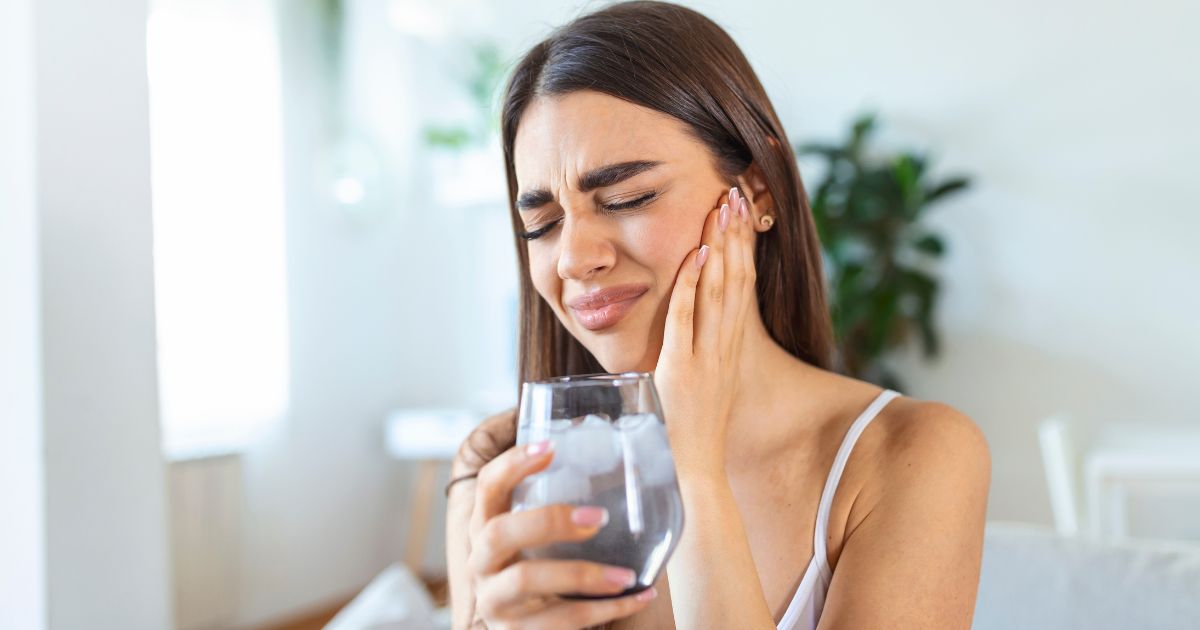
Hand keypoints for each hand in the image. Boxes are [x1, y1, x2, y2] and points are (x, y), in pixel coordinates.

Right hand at [466, 441, 657, 628]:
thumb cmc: (544, 578)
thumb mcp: (541, 544)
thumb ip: (562, 514)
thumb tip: (627, 468)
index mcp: (486, 531)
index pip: (487, 488)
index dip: (512, 465)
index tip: (551, 447)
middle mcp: (481, 565)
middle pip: (498, 533)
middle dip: (548, 520)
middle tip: (598, 517)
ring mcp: (495, 603)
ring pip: (525, 580)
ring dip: (582, 574)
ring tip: (627, 575)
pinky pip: (561, 621)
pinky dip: (606, 610)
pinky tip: (638, 597)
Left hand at [653, 187, 755, 472]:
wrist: (695, 474)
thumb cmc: (689, 433)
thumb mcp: (699, 384)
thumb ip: (691, 355)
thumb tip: (678, 330)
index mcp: (730, 349)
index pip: (741, 287)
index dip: (743, 248)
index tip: (743, 212)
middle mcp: (725, 348)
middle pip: (736, 280)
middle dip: (736, 235)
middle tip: (738, 193)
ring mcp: (706, 358)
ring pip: (718, 292)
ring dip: (719, 248)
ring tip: (723, 207)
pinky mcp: (683, 370)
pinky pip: (687, 320)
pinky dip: (691, 287)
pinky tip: (694, 256)